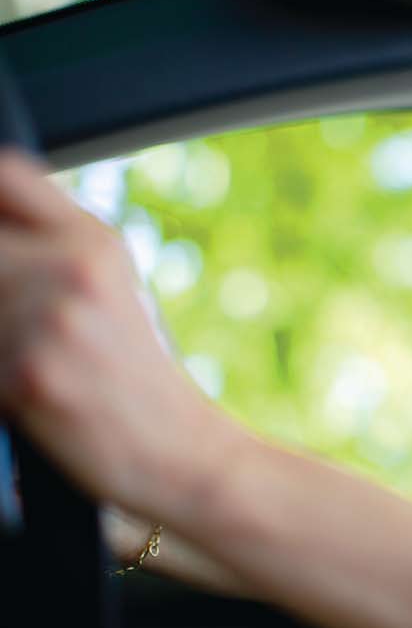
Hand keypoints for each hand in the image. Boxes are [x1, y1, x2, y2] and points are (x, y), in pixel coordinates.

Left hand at [0, 151, 236, 515]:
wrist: (178, 451)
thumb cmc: (137, 377)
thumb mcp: (112, 291)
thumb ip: (49, 247)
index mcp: (95, 241)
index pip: (6, 176)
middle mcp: (72, 268)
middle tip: (6, 318)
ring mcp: (49, 320)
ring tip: (17, 356)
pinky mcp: (27, 375)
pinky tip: (17, 393)